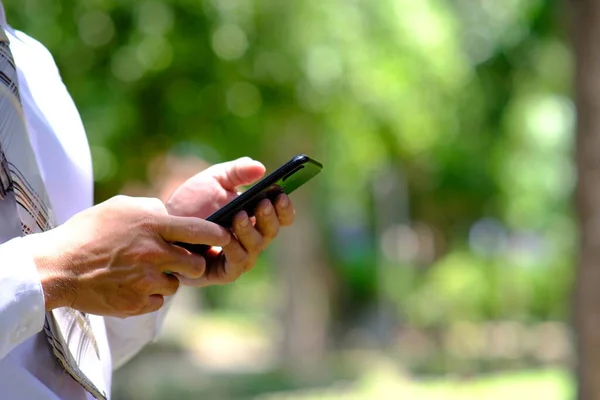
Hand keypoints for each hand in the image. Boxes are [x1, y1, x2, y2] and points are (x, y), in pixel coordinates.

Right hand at [29, 195, 230, 316]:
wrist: (57, 267)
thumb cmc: (88, 232)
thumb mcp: (121, 207)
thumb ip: (152, 209)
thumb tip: (172, 214)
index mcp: (153, 226)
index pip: (201, 230)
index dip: (219, 235)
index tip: (226, 236)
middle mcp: (154, 254)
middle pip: (196, 264)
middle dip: (194, 263)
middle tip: (184, 260)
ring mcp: (146, 281)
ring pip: (177, 284)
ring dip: (168, 279)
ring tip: (145, 271)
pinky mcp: (136, 303)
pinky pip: (158, 301)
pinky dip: (151, 295)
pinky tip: (133, 285)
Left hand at [165, 157, 294, 286]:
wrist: (163, 225)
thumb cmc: (192, 203)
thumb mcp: (214, 180)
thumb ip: (236, 172)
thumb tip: (260, 168)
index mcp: (256, 217)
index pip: (281, 217)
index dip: (284, 208)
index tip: (281, 194)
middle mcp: (252, 239)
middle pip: (272, 231)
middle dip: (269, 217)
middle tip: (262, 203)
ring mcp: (239, 257)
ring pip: (256, 247)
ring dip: (250, 231)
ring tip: (239, 215)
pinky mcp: (222, 272)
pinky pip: (236, 263)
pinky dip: (234, 249)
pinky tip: (226, 236)